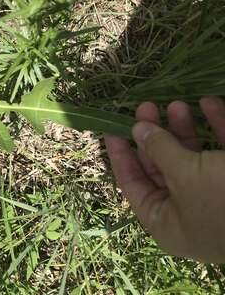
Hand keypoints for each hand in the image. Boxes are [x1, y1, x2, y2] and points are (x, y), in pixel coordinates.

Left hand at [105, 97, 224, 262]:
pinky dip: (217, 127)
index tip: (111, 129)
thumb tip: (137, 130)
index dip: (121, 155)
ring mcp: (214, 197)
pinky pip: (223, 151)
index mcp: (166, 222)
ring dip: (184, 129)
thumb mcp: (186, 174)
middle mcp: (187, 211)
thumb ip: (160, 150)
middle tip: (146, 107)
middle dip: (155, 135)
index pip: (132, 184)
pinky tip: (209, 103)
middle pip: (162, 166)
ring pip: (193, 157)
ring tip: (175, 103)